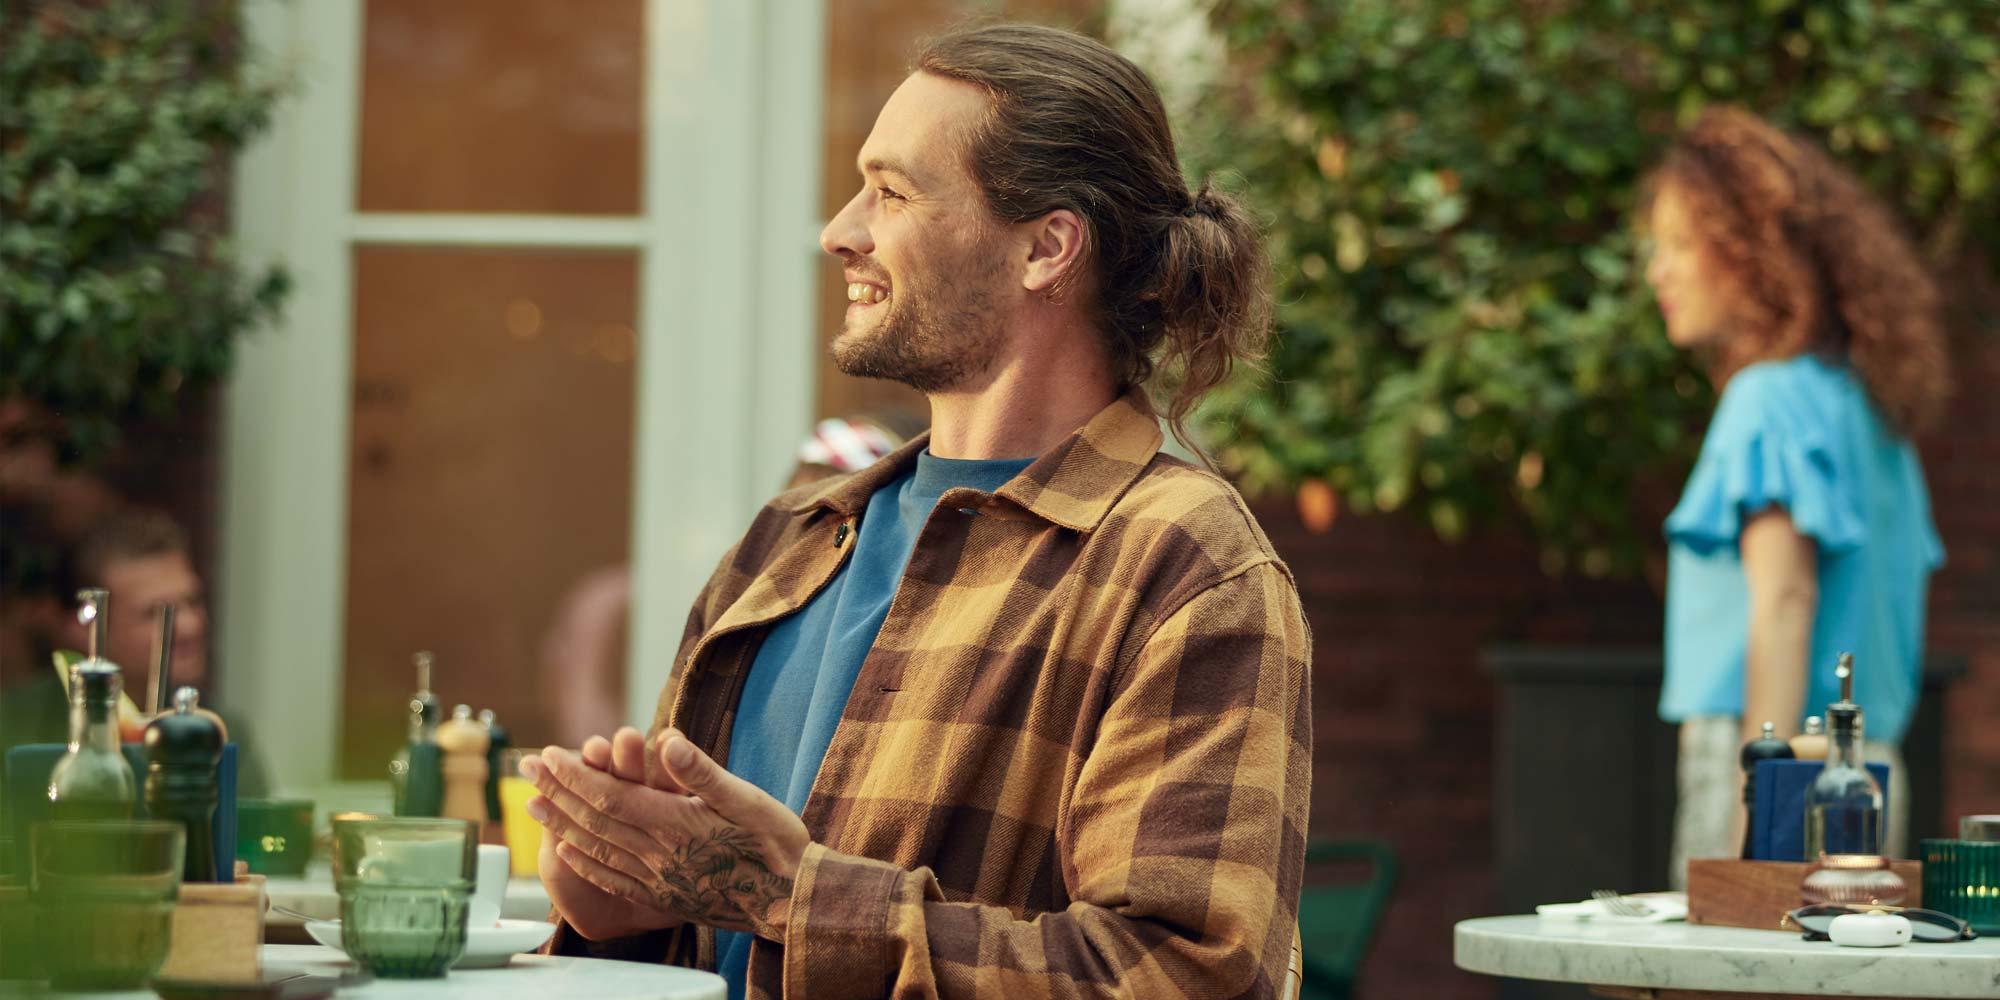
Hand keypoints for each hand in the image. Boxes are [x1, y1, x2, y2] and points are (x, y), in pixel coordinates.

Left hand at [525, 727, 809, 940]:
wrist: (790, 902)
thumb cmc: (775, 845)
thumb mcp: (748, 798)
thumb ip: (701, 772)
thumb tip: (665, 741)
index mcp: (674, 823)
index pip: (609, 794)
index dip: (574, 774)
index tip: (547, 754)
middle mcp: (656, 853)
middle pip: (593, 818)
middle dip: (556, 791)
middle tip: (526, 769)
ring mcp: (655, 878)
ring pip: (595, 847)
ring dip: (560, 823)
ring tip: (533, 804)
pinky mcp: (661, 896)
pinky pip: (611, 878)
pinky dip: (584, 862)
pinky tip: (568, 851)